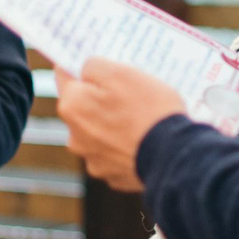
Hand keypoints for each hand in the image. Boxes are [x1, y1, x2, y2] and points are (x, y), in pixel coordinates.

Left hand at [58, 60, 187, 193]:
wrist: (173, 156)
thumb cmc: (148, 110)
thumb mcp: (121, 72)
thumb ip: (94, 65)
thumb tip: (85, 69)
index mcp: (72, 106)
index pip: (64, 76)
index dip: (77, 65)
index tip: (91, 61)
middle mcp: (75, 137)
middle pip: (83, 108)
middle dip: (100, 99)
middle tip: (128, 92)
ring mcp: (94, 160)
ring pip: (100, 133)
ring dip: (113, 126)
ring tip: (141, 120)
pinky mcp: (113, 176)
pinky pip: (116, 154)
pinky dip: (126, 147)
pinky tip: (144, 141)